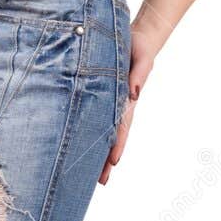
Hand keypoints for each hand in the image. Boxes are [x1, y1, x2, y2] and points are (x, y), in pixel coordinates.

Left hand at [97, 26, 156, 185]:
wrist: (133, 38)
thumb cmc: (140, 47)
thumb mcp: (143, 58)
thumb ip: (139, 75)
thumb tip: (133, 94)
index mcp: (128, 99)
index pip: (122, 126)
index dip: (117, 144)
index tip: (113, 162)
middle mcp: (118, 105)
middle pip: (111, 136)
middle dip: (106, 159)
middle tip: (101, 182)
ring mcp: (108, 101)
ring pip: (100, 130)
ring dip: (96, 151)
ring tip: (88, 174)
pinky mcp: (99, 94)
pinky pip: (91, 115)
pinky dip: (86, 131)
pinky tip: (76, 144)